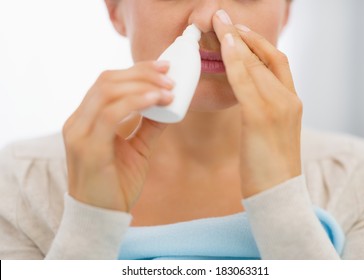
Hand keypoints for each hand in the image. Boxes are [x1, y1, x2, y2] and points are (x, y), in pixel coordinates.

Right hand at [63, 61, 173, 211]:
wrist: (102, 217)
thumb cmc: (117, 183)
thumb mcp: (137, 149)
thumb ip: (148, 125)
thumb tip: (168, 105)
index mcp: (86, 119)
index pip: (107, 82)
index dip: (136, 70)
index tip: (163, 68)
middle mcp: (77, 122)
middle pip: (107, 80)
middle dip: (142, 73)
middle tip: (169, 77)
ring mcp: (79, 133)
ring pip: (107, 92)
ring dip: (142, 86)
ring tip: (168, 90)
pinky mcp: (87, 148)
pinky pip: (110, 114)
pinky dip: (135, 102)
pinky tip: (156, 101)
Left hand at [213, 10, 302, 197]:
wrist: (278, 195)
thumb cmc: (269, 166)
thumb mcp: (270, 131)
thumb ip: (263, 109)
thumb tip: (246, 94)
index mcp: (292, 101)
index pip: (276, 62)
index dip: (258, 43)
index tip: (239, 31)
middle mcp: (289, 99)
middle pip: (266, 57)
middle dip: (243, 35)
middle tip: (223, 18)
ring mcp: (278, 107)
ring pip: (256, 65)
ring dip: (236, 42)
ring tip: (219, 24)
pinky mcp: (261, 118)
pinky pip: (246, 82)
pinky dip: (235, 62)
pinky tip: (224, 47)